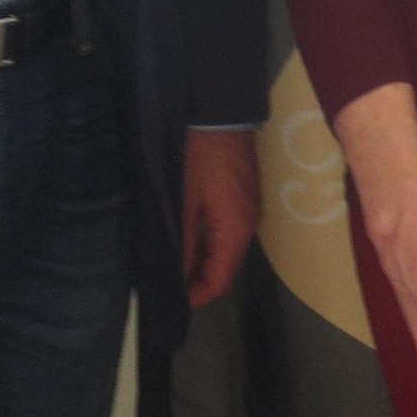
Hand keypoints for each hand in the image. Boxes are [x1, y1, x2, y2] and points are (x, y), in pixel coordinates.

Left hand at [182, 129, 261, 304]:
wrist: (219, 115)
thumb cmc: (197, 157)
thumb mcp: (183, 201)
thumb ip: (182, 241)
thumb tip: (176, 275)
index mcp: (235, 229)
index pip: (220, 279)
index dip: (197, 295)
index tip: (172, 301)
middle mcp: (248, 225)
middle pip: (227, 267)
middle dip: (200, 280)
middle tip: (167, 284)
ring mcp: (249, 211)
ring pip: (227, 250)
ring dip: (204, 262)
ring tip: (173, 265)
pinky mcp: (243, 199)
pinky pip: (229, 233)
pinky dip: (210, 244)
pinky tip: (188, 241)